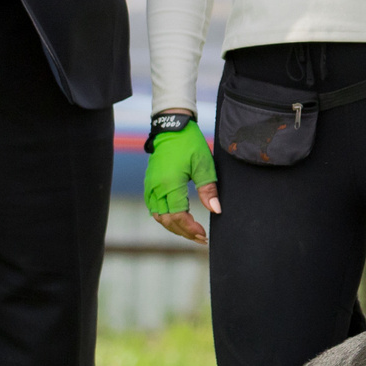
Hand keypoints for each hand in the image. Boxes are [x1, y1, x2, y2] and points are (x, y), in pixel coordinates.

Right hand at [144, 119, 218, 244]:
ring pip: (158, 217)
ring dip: (174, 227)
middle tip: (200, 237)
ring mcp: (150, 186)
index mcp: (169, 184)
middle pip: (167, 221)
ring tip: (191, 231)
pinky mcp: (149, 184)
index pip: (179, 217)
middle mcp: (156, 188)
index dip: (191, 229)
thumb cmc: (189, 144)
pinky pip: (153, 208)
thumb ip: (209, 189)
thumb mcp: (204, 164)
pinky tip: (177, 219)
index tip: (204, 234)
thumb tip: (216, 210)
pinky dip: (165, 218)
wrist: (171, 128)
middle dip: (184, 232)